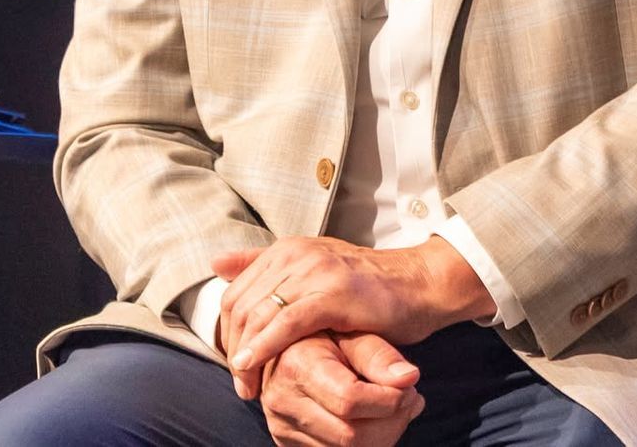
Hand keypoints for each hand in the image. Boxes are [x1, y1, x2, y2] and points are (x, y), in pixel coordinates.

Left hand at [216, 236, 493, 396]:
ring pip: (258, 316)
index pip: (235, 292)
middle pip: (239, 306)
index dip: (227, 332)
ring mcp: (315, 271)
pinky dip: (264, 347)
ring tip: (248, 386)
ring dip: (245, 356)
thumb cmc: (368, 287)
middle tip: (241, 383)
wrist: (419, 285)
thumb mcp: (314, 270)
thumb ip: (265, 266)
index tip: (236, 364)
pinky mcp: (333, 293)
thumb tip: (217, 261)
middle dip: (232, 348)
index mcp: (288, 248)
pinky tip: (253, 366)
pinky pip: (285, 323)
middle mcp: (296, 254)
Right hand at [258, 332, 423, 446]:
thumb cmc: (329, 333)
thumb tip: (409, 378)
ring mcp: (282, 427)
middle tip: (411, 397)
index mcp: (296, 365)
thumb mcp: (351, 330)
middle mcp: (282, 401)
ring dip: (384, 434)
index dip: (389, 399)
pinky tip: (380, 417)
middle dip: (392, 421)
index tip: (410, 386)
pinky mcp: (289, 443)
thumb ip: (378, 354)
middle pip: (350, 436)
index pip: (349, 400)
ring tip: (399, 405)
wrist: (292, 346)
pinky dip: (368, 442)